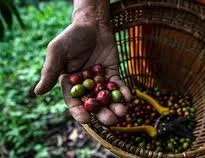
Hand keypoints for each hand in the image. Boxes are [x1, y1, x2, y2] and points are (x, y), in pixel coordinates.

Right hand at [34, 0, 131, 124]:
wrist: (92, 24)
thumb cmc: (71, 36)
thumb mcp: (57, 51)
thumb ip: (50, 71)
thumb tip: (38, 92)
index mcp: (69, 84)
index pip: (74, 102)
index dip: (80, 112)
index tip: (87, 120)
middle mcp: (85, 86)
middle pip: (94, 105)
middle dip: (103, 114)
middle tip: (112, 120)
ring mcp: (100, 81)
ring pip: (108, 98)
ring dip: (116, 106)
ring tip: (123, 112)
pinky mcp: (112, 74)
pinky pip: (118, 86)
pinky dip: (123, 92)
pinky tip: (129, 97)